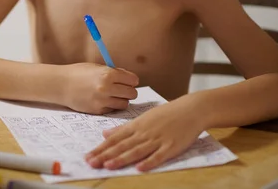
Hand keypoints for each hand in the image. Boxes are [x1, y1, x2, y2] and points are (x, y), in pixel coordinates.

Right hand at [61, 63, 138, 114]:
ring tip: (113, 95)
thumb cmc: (78, 73)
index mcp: (108, 74)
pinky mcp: (98, 110)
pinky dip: (111, 105)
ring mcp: (102, 101)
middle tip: (122, 89)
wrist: (61, 85)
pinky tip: (103, 100)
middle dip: (129, 91)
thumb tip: (131, 79)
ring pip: (125, 104)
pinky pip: (113, 109)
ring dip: (121, 100)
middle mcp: (106, 88)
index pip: (133, 80)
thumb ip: (114, 73)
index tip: (128, 80)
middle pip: (132, 93)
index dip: (131, 80)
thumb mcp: (97, 68)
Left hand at [85, 98, 204, 170]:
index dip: (101, 148)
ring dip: (122, 158)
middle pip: (122, 145)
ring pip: (137, 150)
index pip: (114, 139)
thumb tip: (104, 133)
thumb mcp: (142, 118)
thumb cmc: (165, 114)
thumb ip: (123, 128)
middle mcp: (143, 132)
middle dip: (105, 155)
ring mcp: (157, 139)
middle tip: (91, 163)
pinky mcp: (171, 146)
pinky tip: (140, 168)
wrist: (190, 109)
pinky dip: (149, 162)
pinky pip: (159, 156)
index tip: (88, 156)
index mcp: (136, 126)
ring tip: (108, 165)